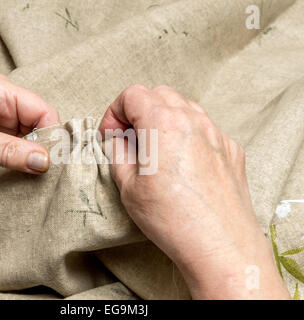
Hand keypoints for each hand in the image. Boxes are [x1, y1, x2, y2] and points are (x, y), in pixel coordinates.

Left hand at [0, 74, 58, 254]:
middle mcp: (4, 105)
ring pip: (31, 140)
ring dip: (33, 156)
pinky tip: (23, 172)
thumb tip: (45, 161)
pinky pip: (18, 150)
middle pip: (40, 125)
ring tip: (34, 173)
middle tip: (46, 170)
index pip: (42, 111)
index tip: (54, 160)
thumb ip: (11, 151)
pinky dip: (23, 161)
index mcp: (1, 92)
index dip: (51, 134)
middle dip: (44, 147)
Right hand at [99, 85, 289, 299]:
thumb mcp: (128, 186)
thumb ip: (117, 153)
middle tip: (130, 140)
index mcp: (163, 123)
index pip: (132, 94)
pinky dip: (186, 134)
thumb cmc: (172, 219)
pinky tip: (182, 162)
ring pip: (184, 107)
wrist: (220, 246)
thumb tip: (117, 140)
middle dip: (138, 111)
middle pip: (159, 95)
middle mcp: (193, 120)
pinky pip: (204, 128)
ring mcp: (216, 133)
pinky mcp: (230, 149)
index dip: (114, 112)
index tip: (112, 135)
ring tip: (156, 150)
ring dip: (163, 119)